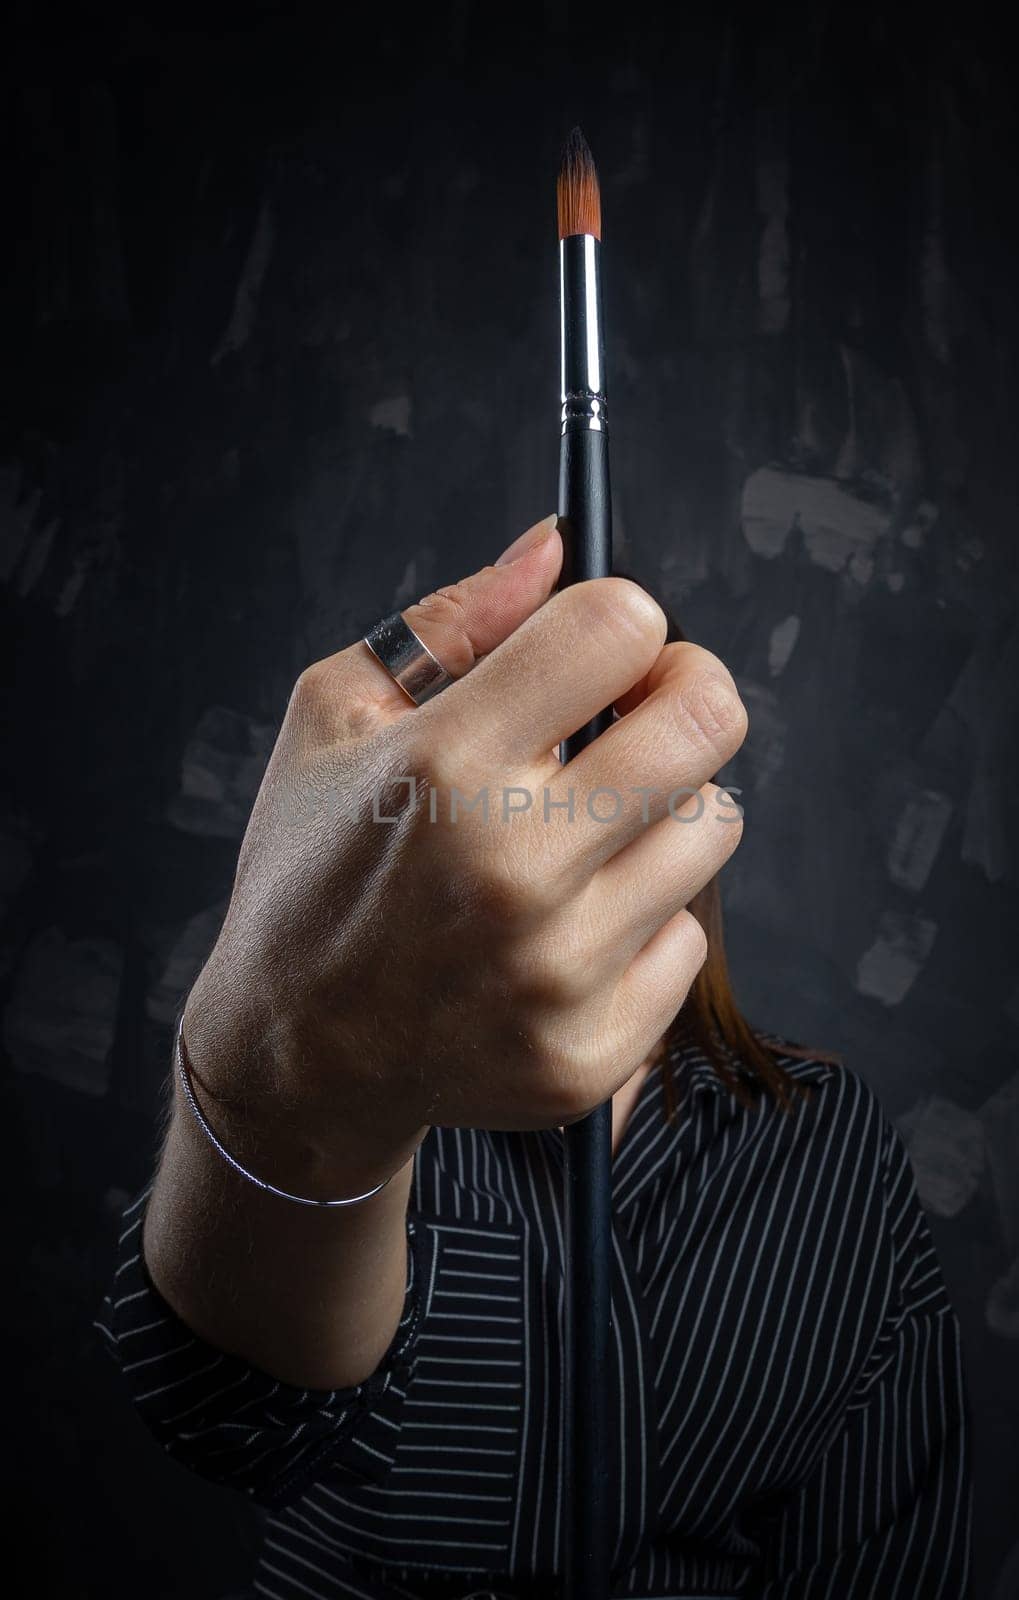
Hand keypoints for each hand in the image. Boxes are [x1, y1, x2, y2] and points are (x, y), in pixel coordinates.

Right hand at [183, 513, 746, 1174]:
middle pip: (708, 719)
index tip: (606, 648)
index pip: (619, 626)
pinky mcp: (591, 1048)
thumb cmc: (310, 872)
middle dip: (688, 692)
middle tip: (644, 711)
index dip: (623, 617)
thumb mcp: (333, 717)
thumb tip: (556, 547)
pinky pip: (688, 940)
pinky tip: (568, 929)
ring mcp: (560, 969)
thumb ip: (454, 620)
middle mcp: (512, 867)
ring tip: (585, 834)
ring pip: (714, 828)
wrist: (296, 1056)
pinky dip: (643, 921)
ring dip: (666, 813)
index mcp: (443, 764)